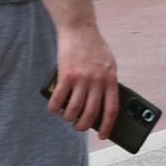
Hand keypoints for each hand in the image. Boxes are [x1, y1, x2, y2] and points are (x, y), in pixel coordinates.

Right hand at [49, 20, 119, 137]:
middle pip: (91, 113)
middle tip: (79, 126)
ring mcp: (81, 79)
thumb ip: (107, 82)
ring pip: (74, 109)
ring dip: (69, 117)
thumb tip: (103, 104)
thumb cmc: (94, 47)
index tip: (104, 136)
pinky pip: (59, 98)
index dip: (108, 126)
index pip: (111, 109)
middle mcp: (97, 81)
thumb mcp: (109, 64)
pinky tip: (54, 110)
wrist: (79, 29)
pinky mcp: (66, 75)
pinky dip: (55, 108)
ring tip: (67, 117)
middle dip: (83, 125)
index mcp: (110, 80)